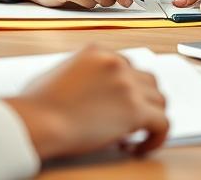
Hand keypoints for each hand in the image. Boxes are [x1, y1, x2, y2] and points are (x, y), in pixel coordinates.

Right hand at [4, 46, 168, 159]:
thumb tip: (88, 90)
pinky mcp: (135, 110)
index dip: (126, 88)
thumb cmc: (38, 104)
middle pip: (146, 80)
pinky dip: (157, 137)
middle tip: (131, 118)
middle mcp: (117, 63)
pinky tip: (142, 147)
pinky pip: (162, 123)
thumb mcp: (57, 72)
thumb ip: (80, 74)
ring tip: (137, 134)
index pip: (127, 66)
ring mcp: (128, 85)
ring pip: (159, 99)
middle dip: (141, 100)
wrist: (40, 121)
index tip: (119, 104)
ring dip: (151, 117)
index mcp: (98, 52)